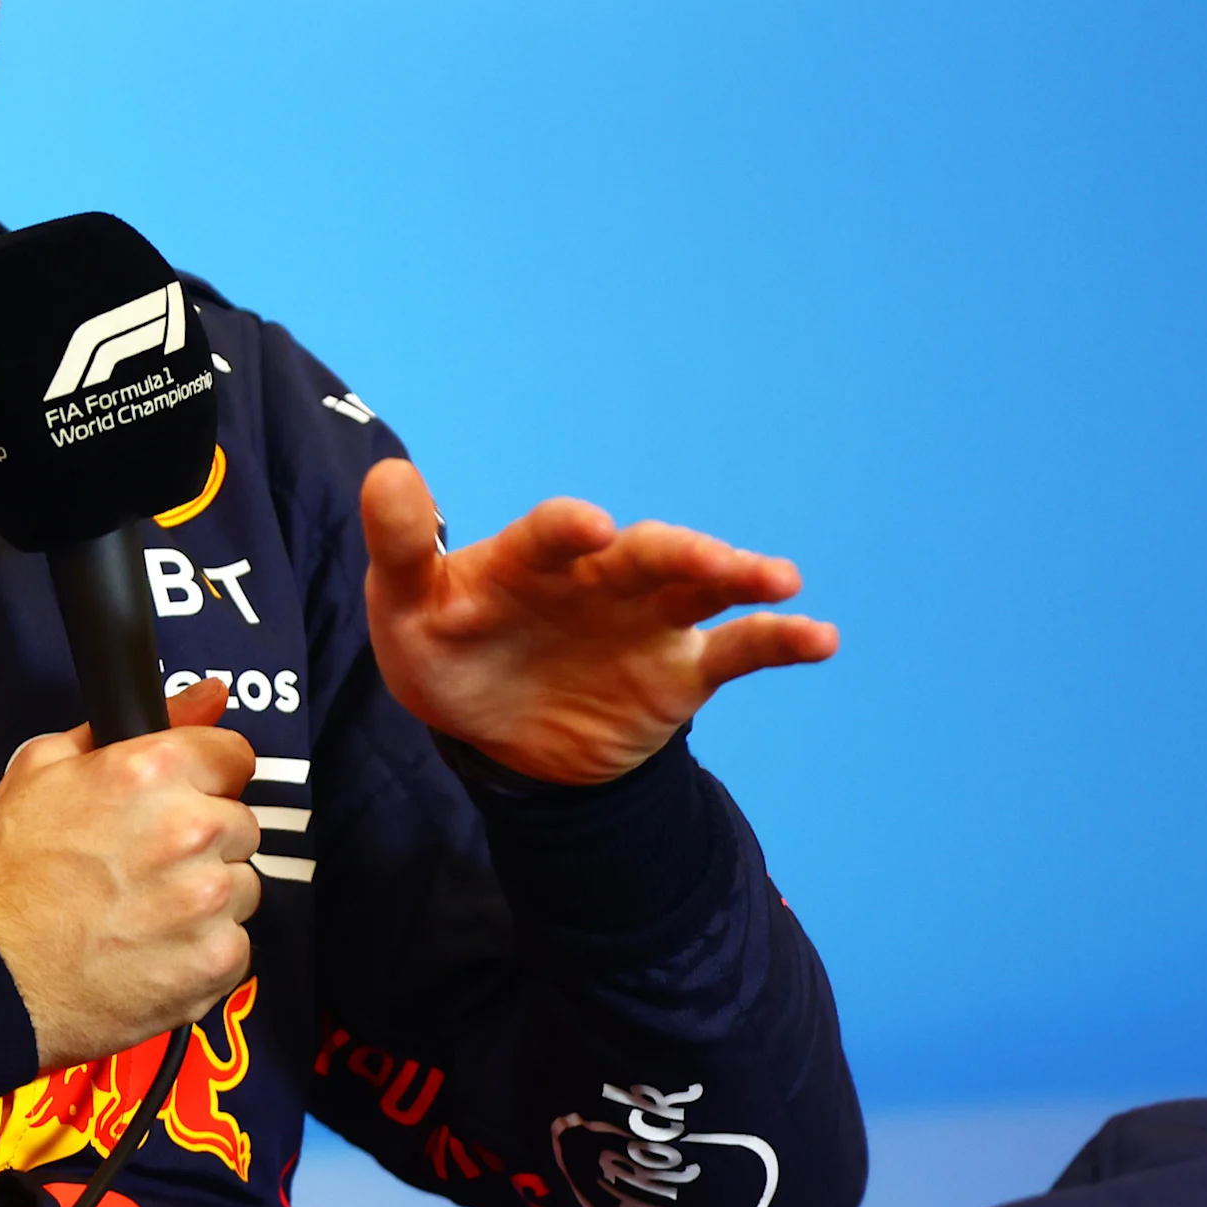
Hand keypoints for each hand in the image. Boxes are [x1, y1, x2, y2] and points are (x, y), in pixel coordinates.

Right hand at [0, 679, 259, 1069]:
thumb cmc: (6, 877)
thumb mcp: (42, 770)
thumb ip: (135, 725)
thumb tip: (206, 695)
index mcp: (152, 772)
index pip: (234, 756)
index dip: (205, 778)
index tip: (184, 800)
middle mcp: (191, 829)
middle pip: (239, 824)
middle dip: (202, 842)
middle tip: (144, 866)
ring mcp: (209, 899)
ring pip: (241, 887)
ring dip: (204, 898)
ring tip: (142, 914)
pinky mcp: (217, 960)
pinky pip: (235, 945)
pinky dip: (200, 951)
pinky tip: (150, 952)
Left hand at [363, 456, 836, 786]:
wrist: (496, 733)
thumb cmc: (448, 651)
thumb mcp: (409, 609)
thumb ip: (403, 548)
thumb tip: (386, 474)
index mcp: (534, 558)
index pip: (554, 536)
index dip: (569, 529)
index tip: (590, 525)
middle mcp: (600, 578)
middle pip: (647, 556)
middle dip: (678, 554)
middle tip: (709, 561)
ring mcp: (646, 621)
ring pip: (701, 590)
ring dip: (741, 577)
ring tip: (778, 580)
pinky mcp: (679, 670)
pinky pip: (737, 650)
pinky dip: (778, 641)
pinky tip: (820, 638)